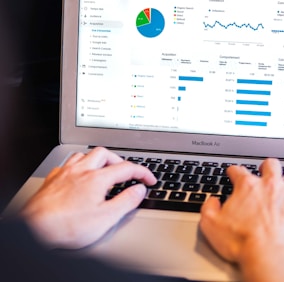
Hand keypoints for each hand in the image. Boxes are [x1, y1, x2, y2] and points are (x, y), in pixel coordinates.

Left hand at [20, 147, 155, 248]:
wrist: (34, 229)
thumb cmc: (66, 226)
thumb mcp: (105, 218)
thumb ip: (126, 201)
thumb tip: (139, 190)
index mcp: (97, 178)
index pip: (126, 168)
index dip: (142, 172)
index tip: (149, 179)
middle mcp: (81, 171)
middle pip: (104, 154)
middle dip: (118, 160)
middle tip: (125, 172)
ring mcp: (65, 174)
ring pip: (84, 155)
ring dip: (97, 160)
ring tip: (103, 170)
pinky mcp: (52, 180)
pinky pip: (67, 164)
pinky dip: (78, 167)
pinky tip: (78, 176)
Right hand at [199, 158, 283, 281]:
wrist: (269, 258)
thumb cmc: (242, 243)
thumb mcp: (211, 225)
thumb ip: (209, 208)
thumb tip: (212, 202)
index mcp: (247, 187)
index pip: (238, 170)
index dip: (233, 171)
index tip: (233, 173)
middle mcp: (270, 185)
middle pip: (271, 165)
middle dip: (266, 167)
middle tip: (264, 172)